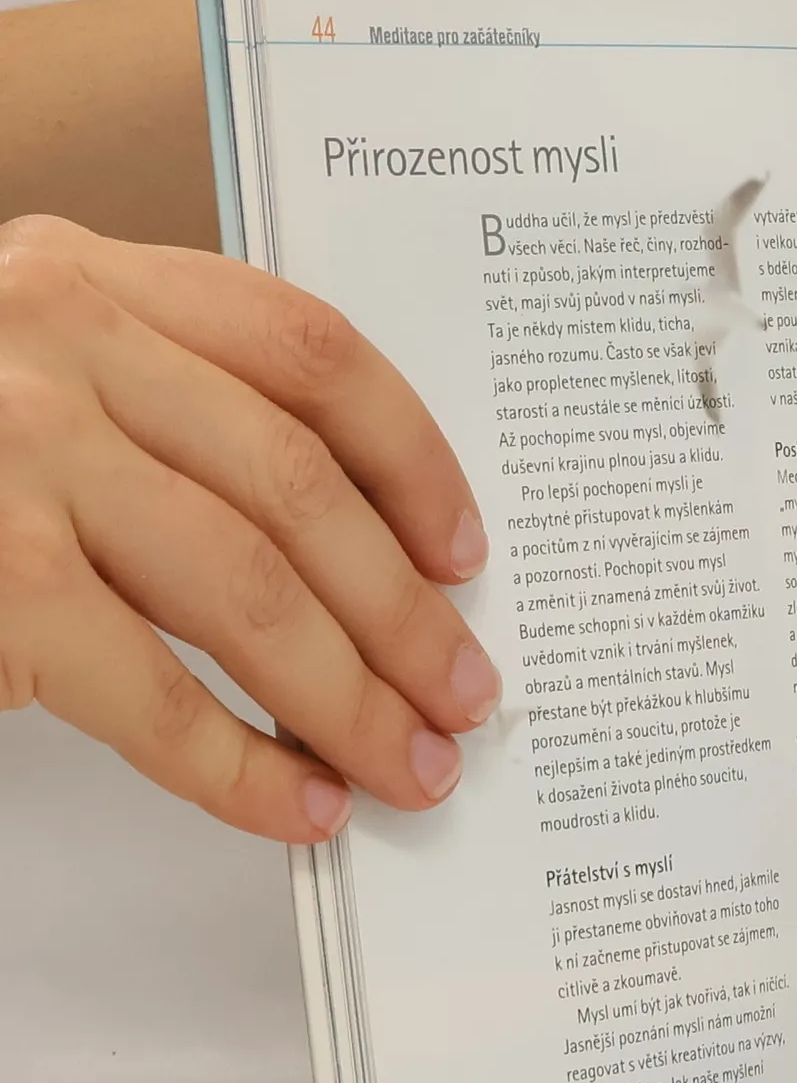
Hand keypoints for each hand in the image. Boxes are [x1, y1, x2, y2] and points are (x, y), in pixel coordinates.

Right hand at [0, 216, 498, 841]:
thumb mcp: (35, 367)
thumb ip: (172, 410)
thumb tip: (358, 559)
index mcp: (92, 276)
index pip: (311, 353)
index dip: (412, 460)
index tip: (465, 551)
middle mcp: (55, 340)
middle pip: (299, 489)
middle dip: (403, 614)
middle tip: (463, 697)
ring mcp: (11, 453)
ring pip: (246, 589)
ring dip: (348, 698)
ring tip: (408, 768)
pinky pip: (145, 690)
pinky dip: (236, 764)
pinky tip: (294, 805)